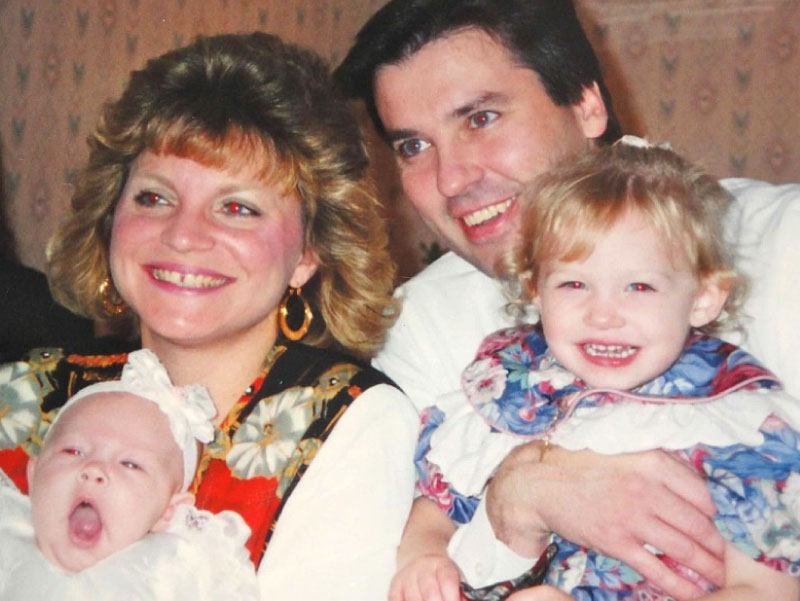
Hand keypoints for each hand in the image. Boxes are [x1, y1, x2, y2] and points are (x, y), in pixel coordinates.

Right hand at [389, 553, 462, 600]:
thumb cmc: (441, 571)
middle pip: (430, 594)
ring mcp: (407, 576)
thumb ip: (462, 590)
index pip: (447, 579)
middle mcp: (423, 567)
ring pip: (413, 599)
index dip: (453, 596)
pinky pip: (396, 599)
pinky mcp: (395, 584)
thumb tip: (466, 600)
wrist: (421, 555)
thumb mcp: (455, 575)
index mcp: (442, 564)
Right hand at [485, 444, 725, 599]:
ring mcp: (631, 517)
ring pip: (682, 547)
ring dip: (706, 566)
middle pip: (697, 523)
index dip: (712, 513)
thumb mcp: (624, 452)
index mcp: (651, 462)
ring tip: (716, 576)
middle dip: (716, 546)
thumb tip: (692, 484)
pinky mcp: (616, 542)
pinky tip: (692, 592)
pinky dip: (678, 583)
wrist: (541, 485)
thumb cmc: (582, 467)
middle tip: (724, 558)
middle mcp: (646, 489)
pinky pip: (656, 568)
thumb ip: (658, 464)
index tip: (713, 524)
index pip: (700, 492)